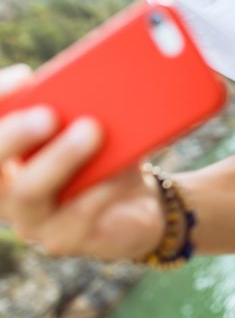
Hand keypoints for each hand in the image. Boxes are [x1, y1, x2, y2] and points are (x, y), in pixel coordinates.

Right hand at [0, 65, 162, 260]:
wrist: (138, 204)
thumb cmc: (105, 157)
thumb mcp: (90, 129)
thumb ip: (77, 108)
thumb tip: (89, 77)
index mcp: (4, 160)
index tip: (22, 78)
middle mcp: (4, 191)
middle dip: (14, 135)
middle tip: (49, 114)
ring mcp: (31, 220)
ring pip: (29, 193)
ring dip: (59, 158)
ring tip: (91, 130)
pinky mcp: (64, 240)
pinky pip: (77, 214)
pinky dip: (100, 188)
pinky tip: (119, 171)